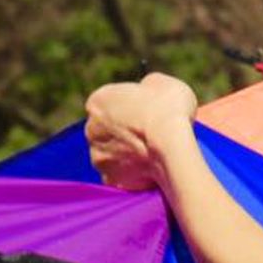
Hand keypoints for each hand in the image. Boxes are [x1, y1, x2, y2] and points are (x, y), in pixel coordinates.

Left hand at [84, 73, 197, 190]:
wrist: (172, 146)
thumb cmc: (169, 110)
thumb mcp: (164, 84)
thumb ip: (148, 87)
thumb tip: (149, 91)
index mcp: (98, 101)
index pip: (110, 105)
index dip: (131, 110)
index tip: (148, 116)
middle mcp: (90, 128)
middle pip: (107, 131)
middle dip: (124, 134)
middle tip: (150, 138)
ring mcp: (98, 155)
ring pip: (111, 155)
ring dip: (126, 156)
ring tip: (151, 158)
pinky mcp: (110, 178)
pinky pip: (120, 177)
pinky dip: (131, 176)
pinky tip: (149, 174)